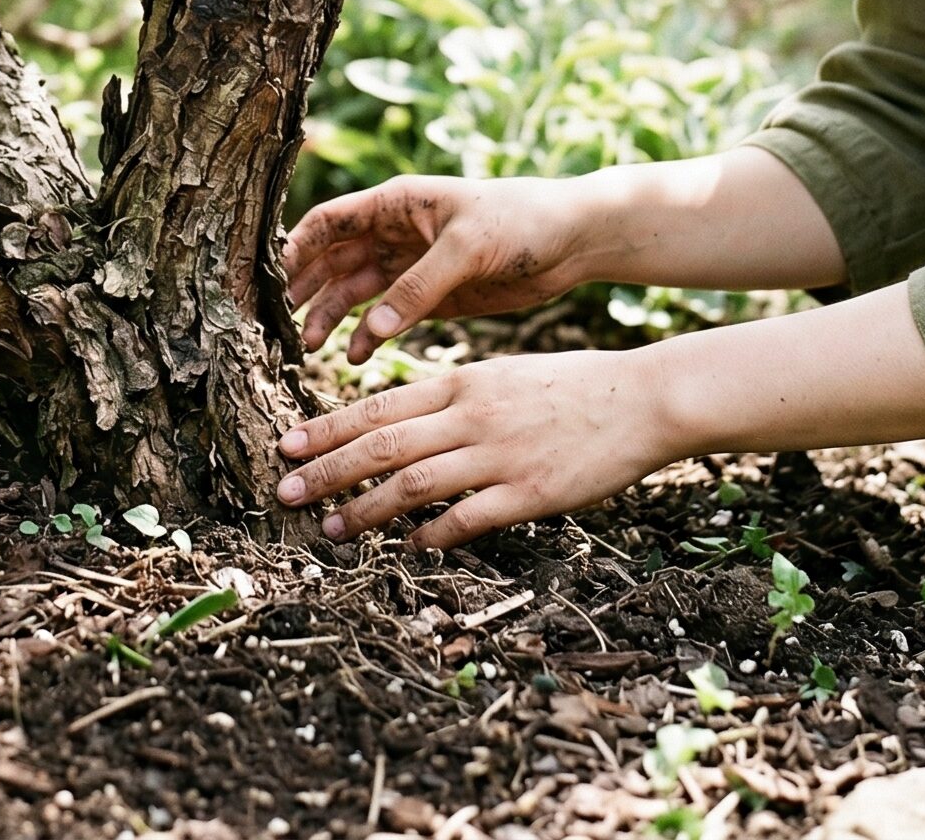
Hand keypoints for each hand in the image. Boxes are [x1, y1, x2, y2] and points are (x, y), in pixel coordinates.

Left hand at [272, 349, 677, 548]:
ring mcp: (500, 454)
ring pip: (415, 483)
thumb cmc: (569, 386)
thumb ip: (453, 398)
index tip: (286, 444)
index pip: (378, 406)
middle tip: (285, 492)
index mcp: (462, 382)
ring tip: (332, 530)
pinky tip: (411, 547)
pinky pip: (469, 517)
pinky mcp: (530, 492)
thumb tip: (404, 424)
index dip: (328, 428)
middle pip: (382, 444)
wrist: (639, 397)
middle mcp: (471, 414)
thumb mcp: (502, 376)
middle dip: (327, 470)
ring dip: (367, 510)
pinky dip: (434, 534)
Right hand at [283, 175, 599, 360]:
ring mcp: (411, 265)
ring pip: (354, 291)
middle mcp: (395, 232)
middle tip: (278, 324)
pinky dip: (368, 336)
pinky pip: (386, 317)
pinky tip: (356, 358)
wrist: (572, 241)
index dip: (296, 249)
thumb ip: (419, 287)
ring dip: (331, 316)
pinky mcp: (432, 295)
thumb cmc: (521, 221)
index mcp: (397, 203)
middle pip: (333, 260)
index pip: (329, 222)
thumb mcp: (468, 248)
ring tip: (311, 348)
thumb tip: (372, 328)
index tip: (269, 281)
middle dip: (305, 289)